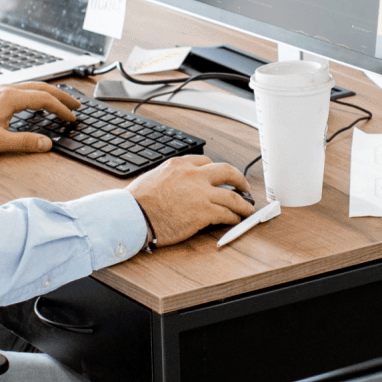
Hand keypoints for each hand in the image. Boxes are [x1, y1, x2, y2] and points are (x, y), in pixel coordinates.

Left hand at [0, 81, 81, 153]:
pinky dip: (36, 94)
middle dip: (61, 96)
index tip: (72, 118)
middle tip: (76, 105)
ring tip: (61, 102)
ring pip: (32, 86)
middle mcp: (6, 90)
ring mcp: (0, 90)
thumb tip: (47, 143)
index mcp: (9, 98)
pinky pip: (22, 89)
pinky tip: (36, 103)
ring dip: (49, 93)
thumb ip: (25, 142)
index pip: (44, 99)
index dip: (61, 109)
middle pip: (41, 88)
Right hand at [126, 155, 254, 245]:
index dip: (215, 171)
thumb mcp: (154, 176)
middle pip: (226, 171)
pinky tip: (236, 220)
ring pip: (232, 196)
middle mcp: (193, 175)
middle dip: (239, 179)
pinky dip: (234, 217)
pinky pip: (226, 213)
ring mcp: (201, 193)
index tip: (220, 177)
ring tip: (248, 208)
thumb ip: (171, 176)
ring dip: (243, 203)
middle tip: (244, 186)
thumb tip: (177, 184)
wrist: (133, 214)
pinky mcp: (204, 212)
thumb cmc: (137, 200)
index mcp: (180, 164)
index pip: (205, 161)